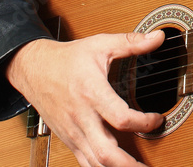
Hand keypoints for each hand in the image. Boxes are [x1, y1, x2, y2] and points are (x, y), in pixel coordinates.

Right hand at [6, 31, 165, 166]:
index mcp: (92, 93)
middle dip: (129, 164)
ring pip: (95, 162)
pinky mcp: (69, 139)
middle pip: (106, 152)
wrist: (33, 69)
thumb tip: (158, 37)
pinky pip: (85, 161)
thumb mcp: (101, 44)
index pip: (121, 118)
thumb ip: (131, 42)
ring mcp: (73, 132)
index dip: (144, 123)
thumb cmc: (68, 58)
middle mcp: (82, 117)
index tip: (158, 119)